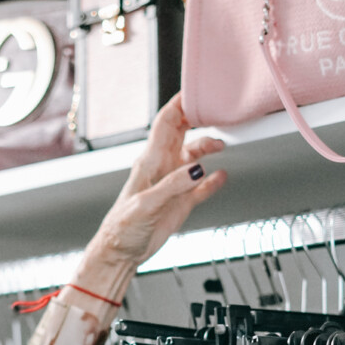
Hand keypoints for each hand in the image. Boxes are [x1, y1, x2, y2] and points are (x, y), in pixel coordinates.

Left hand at [83, 94, 226, 281]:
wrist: (121, 253)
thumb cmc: (122, 228)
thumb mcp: (145, 204)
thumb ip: (172, 185)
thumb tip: (199, 169)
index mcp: (150, 161)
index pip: (167, 122)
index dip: (181, 104)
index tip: (198, 91)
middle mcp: (163, 168)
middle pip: (184, 133)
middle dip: (199, 119)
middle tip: (219, 112)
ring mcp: (173, 185)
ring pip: (196, 158)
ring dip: (209, 149)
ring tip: (224, 146)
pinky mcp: (181, 203)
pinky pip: (202, 187)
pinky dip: (213, 181)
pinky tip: (223, 177)